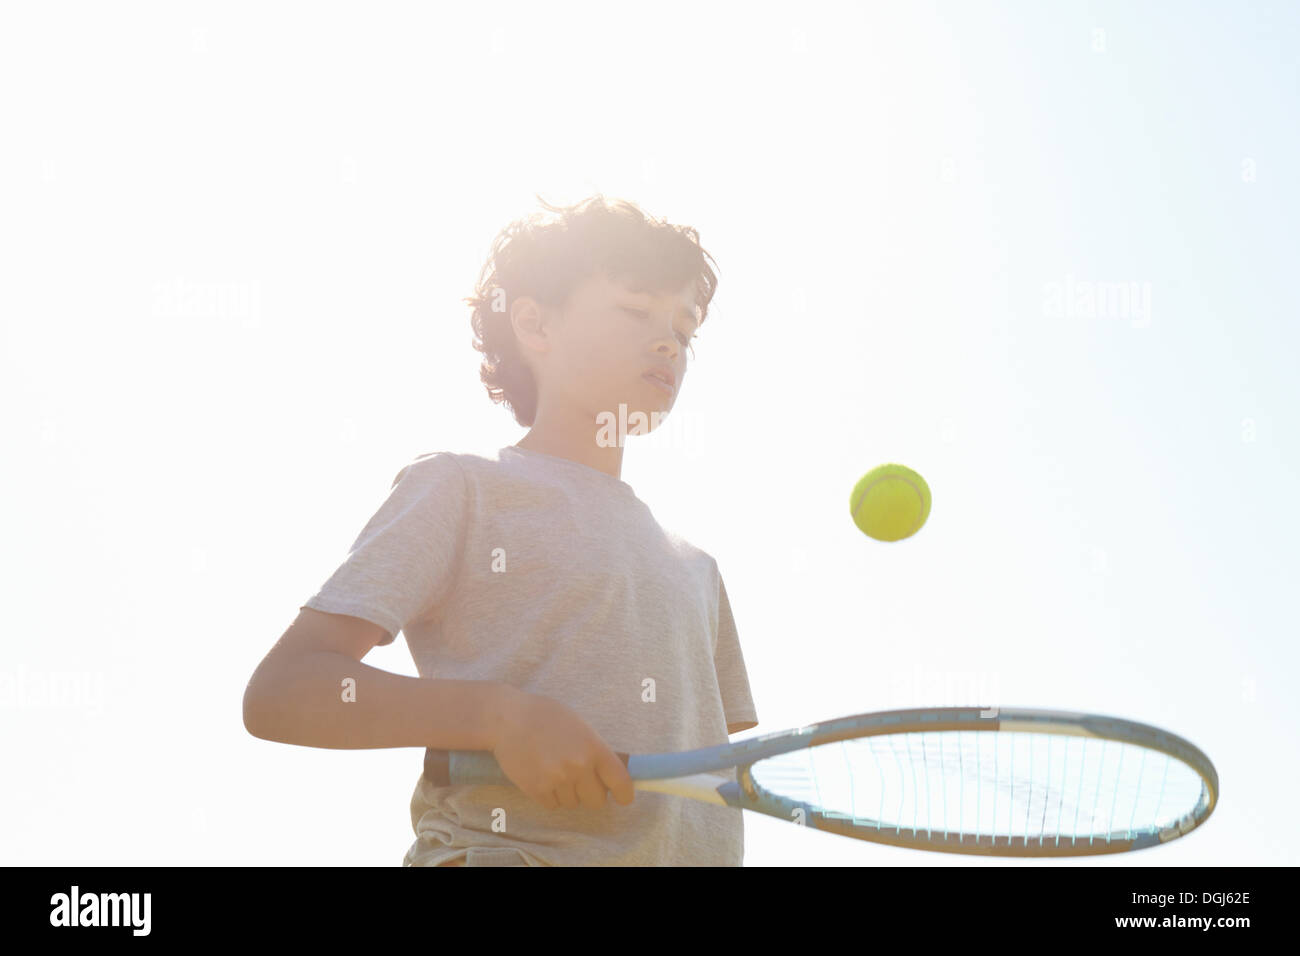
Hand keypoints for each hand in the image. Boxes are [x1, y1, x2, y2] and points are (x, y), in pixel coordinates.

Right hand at [490, 687, 634, 810]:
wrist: (507, 719)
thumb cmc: (544, 716)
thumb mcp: (579, 726)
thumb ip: (595, 750)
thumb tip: (607, 774)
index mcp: (594, 748)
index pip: (620, 782)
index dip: (624, 794)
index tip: (622, 798)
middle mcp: (578, 766)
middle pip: (596, 801)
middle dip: (591, 793)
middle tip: (581, 781)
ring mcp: (557, 780)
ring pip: (572, 803)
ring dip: (567, 793)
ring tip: (554, 771)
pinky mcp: (537, 790)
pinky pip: (552, 805)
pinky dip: (549, 795)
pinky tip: (541, 776)